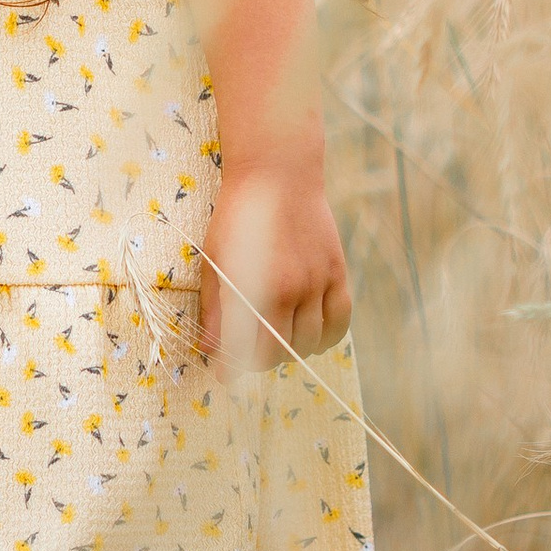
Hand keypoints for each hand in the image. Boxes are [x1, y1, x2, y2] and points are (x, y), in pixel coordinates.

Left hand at [198, 162, 352, 383]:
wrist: (278, 175)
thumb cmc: (238, 215)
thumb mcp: (216, 257)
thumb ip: (215, 307)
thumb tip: (210, 349)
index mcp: (257, 285)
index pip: (250, 349)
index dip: (236, 368)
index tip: (226, 375)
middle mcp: (293, 289)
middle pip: (281, 350)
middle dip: (260, 359)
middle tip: (246, 352)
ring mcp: (319, 282)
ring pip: (311, 342)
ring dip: (291, 350)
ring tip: (273, 340)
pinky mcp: (338, 274)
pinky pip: (340, 323)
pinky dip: (325, 337)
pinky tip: (307, 333)